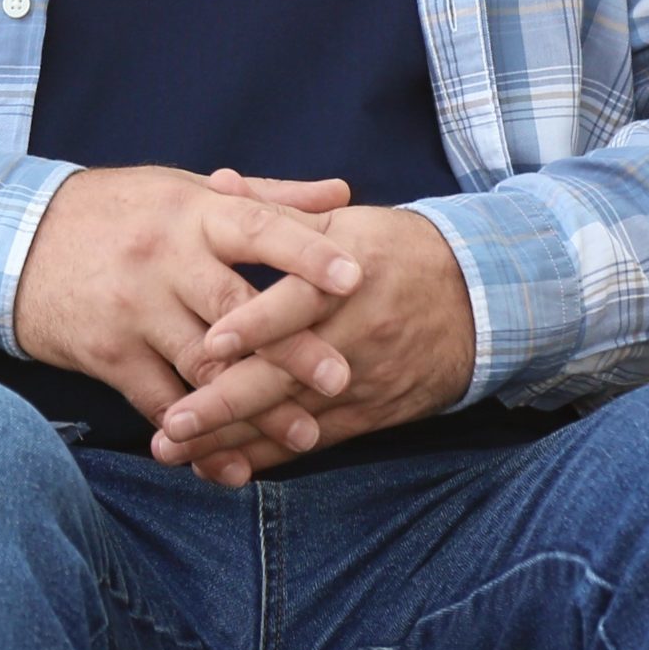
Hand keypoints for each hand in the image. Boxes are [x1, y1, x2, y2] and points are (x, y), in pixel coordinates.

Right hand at [13, 168, 361, 439]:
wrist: (18, 238)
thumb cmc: (122, 210)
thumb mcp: (187, 191)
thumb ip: (268, 197)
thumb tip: (343, 190)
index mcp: (194, 214)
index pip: (259, 227)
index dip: (307, 251)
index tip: (354, 277)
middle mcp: (166, 260)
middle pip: (236, 307)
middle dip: (289, 346)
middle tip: (340, 377)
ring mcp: (135, 311)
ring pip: (202, 366)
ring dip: (253, 406)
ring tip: (305, 436)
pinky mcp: (109, 356)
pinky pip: (159, 405)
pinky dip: (196, 440)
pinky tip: (231, 467)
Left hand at [150, 202, 476, 487]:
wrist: (479, 301)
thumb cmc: (398, 252)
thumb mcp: (344, 223)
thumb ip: (276, 211)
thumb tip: (218, 183)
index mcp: (343, 279)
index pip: (296, 305)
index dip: (254, 327)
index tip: (208, 345)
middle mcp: (350, 336)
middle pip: (283, 376)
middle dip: (223, 404)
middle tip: (170, 424)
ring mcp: (359, 382)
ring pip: (288, 419)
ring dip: (229, 439)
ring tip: (173, 451)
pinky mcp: (366, 416)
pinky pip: (309, 443)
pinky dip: (264, 457)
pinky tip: (218, 466)